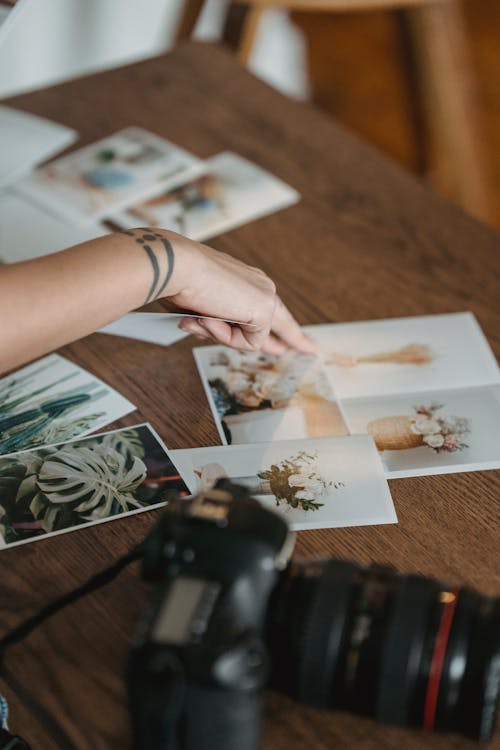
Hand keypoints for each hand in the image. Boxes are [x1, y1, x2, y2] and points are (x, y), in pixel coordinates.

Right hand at [164, 234, 317, 354]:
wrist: (177, 266)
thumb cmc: (180, 282)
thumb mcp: (201, 308)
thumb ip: (218, 325)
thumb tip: (227, 339)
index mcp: (246, 280)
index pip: (270, 308)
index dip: (284, 327)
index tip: (299, 338)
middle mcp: (261, 285)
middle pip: (277, 323)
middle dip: (293, 338)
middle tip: (311, 348)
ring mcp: (265, 297)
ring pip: (252, 339)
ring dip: (223, 336)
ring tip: (201, 317)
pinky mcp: (264, 310)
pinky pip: (248, 342)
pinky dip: (225, 336)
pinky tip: (210, 318)